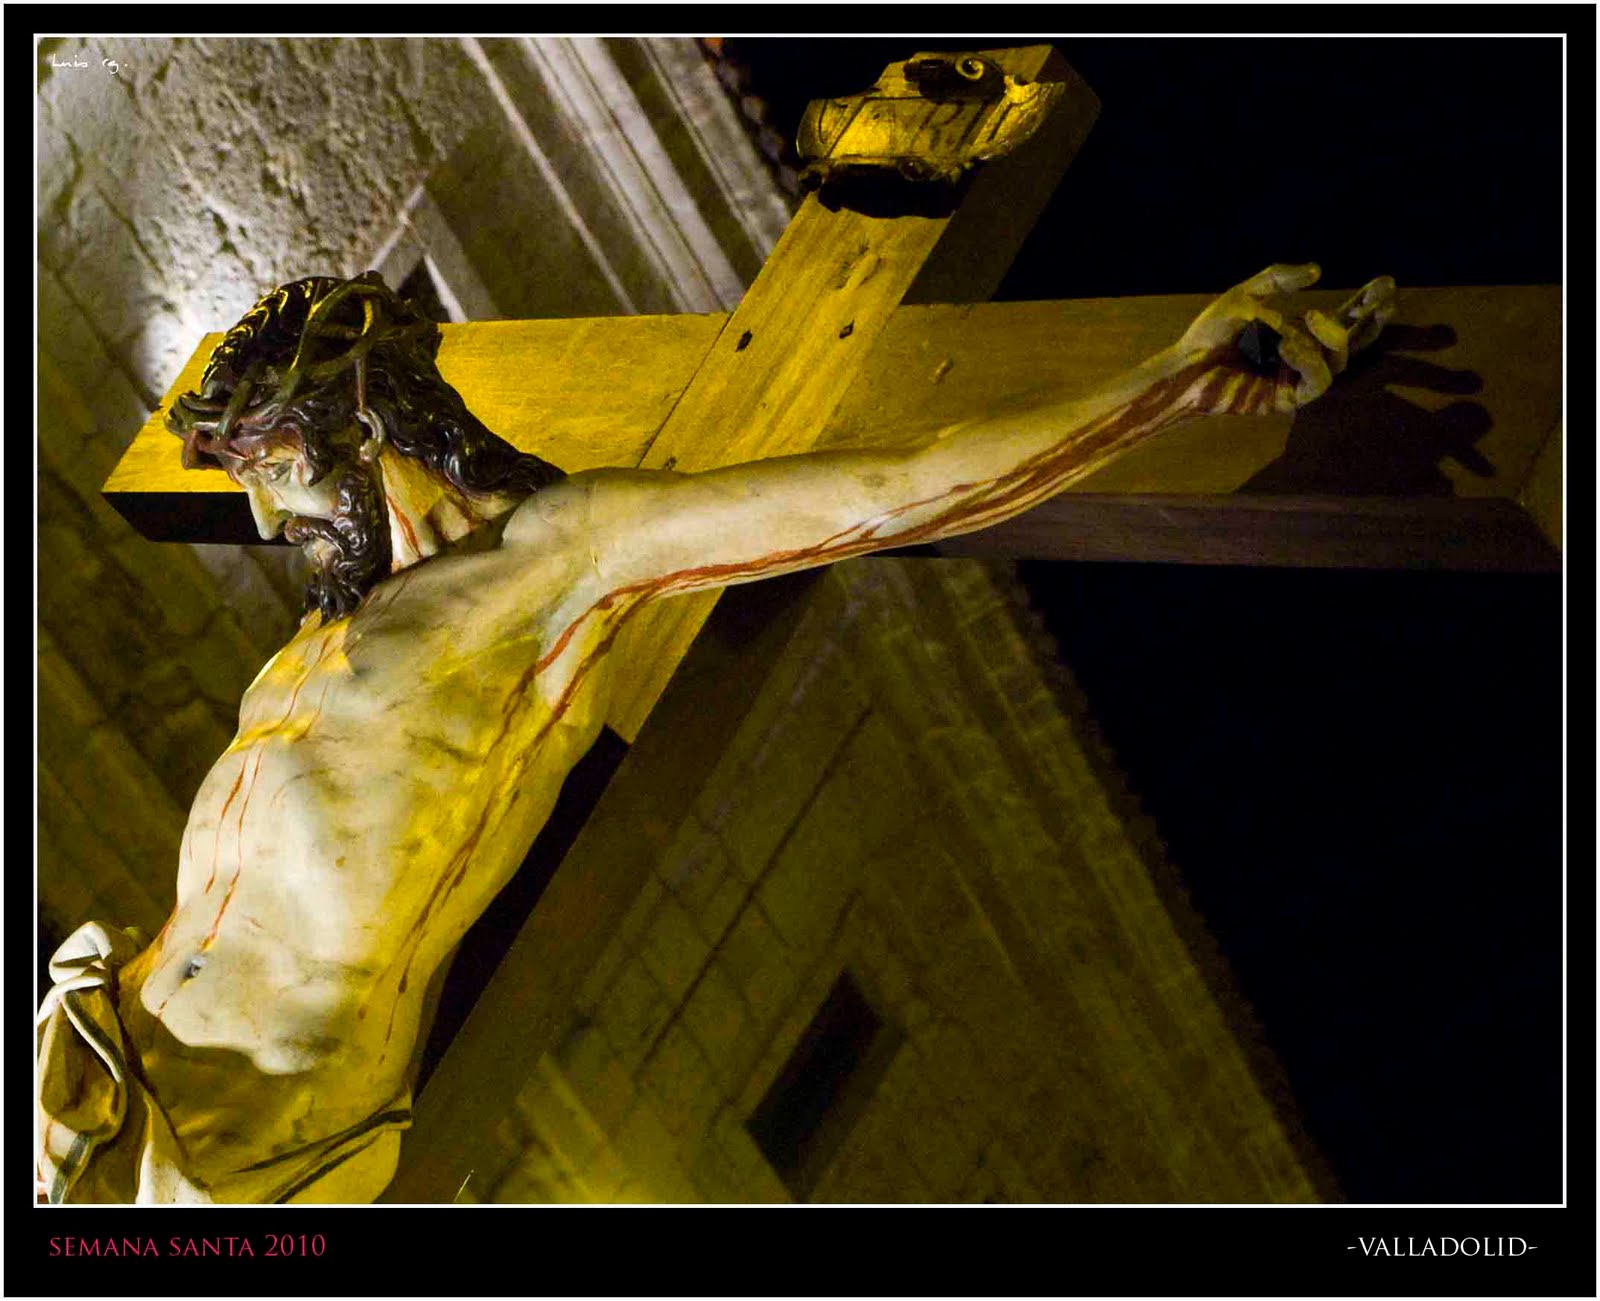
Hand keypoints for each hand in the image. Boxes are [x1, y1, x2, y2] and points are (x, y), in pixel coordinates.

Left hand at [1173, 263, 1396, 415]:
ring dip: (1329, 336)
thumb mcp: (1245, 294)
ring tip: (1308, 317)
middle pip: (1353, 342)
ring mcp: (1296, 378)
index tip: (1386, 283)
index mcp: (1299, 330)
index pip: (1343, 317)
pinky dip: (1308, 359)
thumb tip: (1318, 271)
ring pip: (1338, 361)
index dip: (1367, 302)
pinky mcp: (1287, 399)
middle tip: (1384, 301)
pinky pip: (1316, 381)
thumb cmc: (1212, 332)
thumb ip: (1278, 278)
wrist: (1187, 365)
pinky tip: (1289, 344)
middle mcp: (1303, 355)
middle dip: (1371, 320)